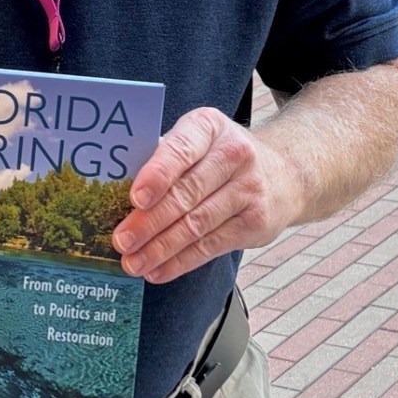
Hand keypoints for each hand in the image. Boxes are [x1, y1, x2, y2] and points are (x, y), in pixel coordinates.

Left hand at [113, 107, 299, 284]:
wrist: (284, 173)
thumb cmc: (219, 157)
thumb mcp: (196, 143)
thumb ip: (160, 161)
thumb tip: (112, 192)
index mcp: (209, 127)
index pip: (181, 150)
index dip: (158, 175)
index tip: (135, 198)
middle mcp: (235, 154)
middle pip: (187, 193)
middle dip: (150, 221)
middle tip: (122, 240)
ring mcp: (249, 189)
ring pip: (197, 224)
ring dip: (161, 248)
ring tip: (133, 262)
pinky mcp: (256, 223)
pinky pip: (211, 246)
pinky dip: (181, 262)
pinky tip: (158, 270)